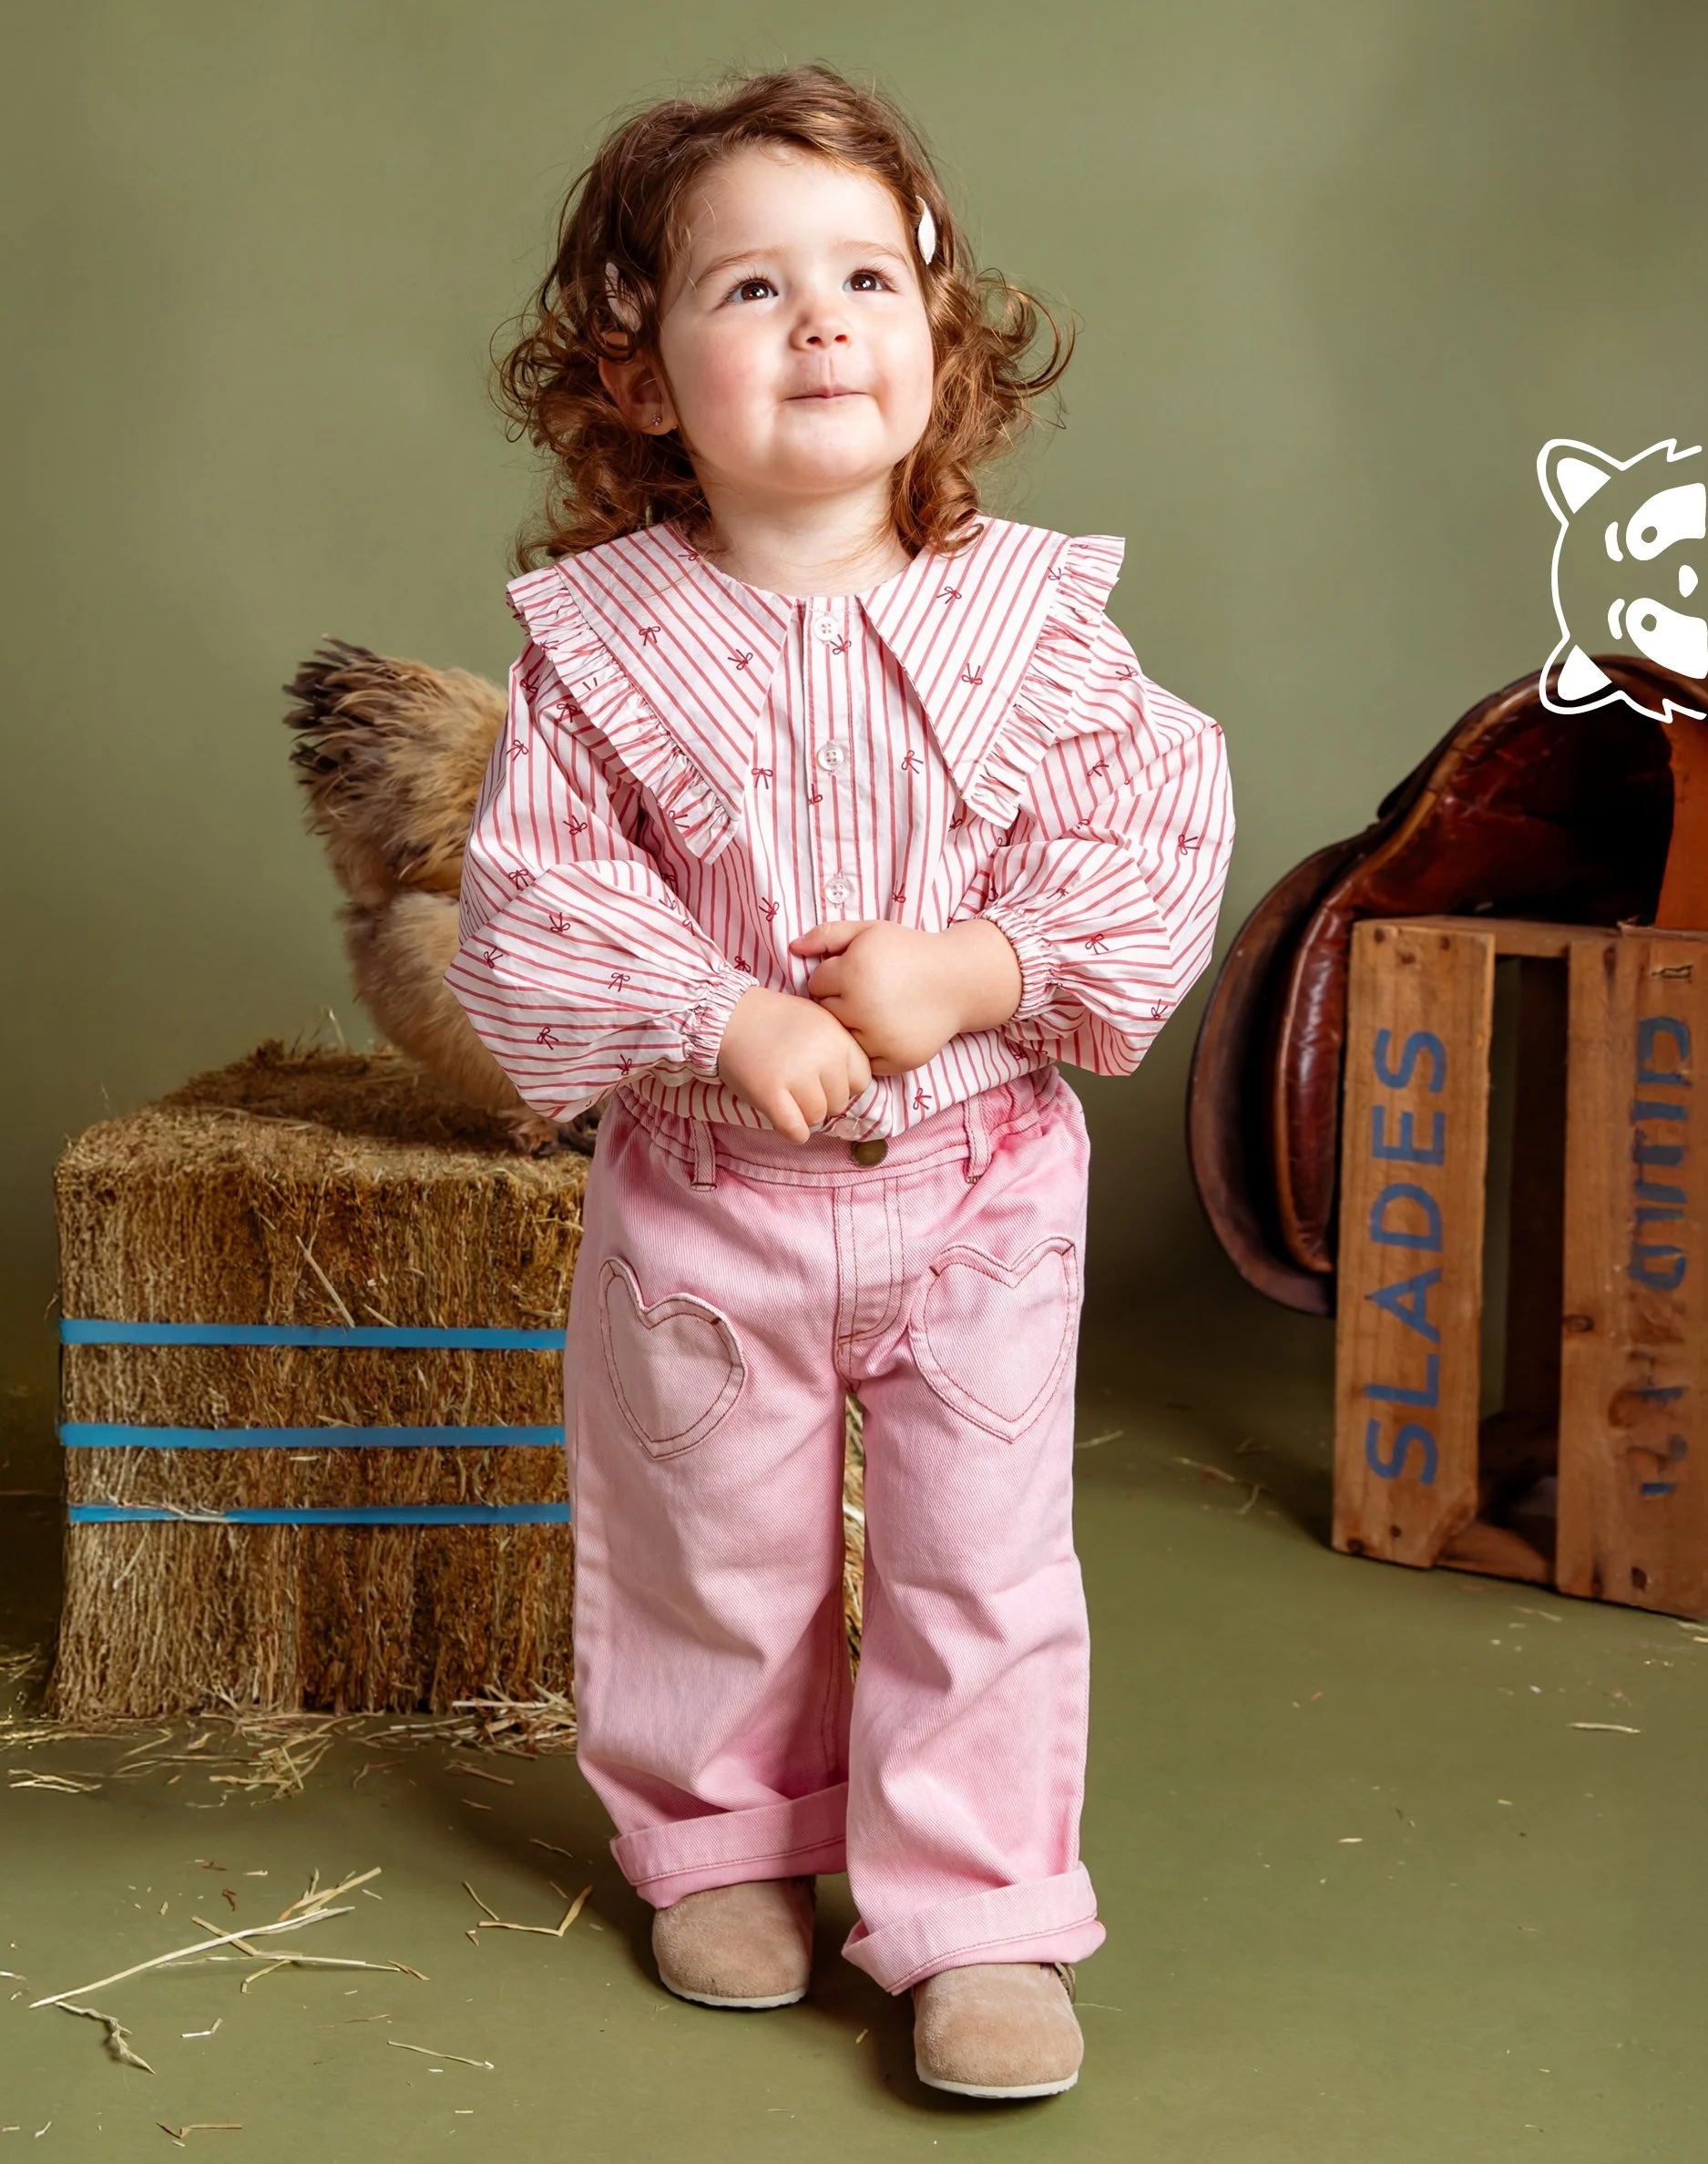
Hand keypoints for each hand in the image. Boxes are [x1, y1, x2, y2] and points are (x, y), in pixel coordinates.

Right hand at [715, 986, 871, 1142]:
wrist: (729, 1016)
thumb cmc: (775, 1020)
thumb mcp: (819, 1020)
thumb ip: (839, 1049)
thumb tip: (852, 1087)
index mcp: (837, 1038)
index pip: (862, 1081)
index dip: (844, 1084)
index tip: (824, 1079)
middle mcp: (821, 1057)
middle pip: (839, 1103)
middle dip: (821, 1099)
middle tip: (799, 1087)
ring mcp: (796, 1077)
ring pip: (817, 1117)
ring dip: (803, 1114)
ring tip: (787, 1096)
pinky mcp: (770, 1094)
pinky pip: (795, 1130)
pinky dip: (792, 1131)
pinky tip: (782, 1116)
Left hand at [789, 919, 1022, 1075]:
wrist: (958, 980)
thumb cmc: (909, 951)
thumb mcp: (869, 930)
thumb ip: (827, 935)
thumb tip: (792, 948)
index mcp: (853, 973)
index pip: (816, 984)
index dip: (833, 975)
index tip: (855, 971)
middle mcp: (864, 1008)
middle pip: (826, 1013)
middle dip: (840, 1002)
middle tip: (867, 991)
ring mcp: (880, 1039)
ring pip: (842, 1039)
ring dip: (852, 1027)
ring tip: (876, 1009)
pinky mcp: (896, 1060)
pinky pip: (864, 1061)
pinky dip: (871, 1048)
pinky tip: (887, 1028)